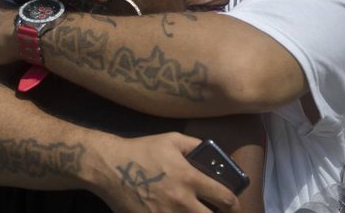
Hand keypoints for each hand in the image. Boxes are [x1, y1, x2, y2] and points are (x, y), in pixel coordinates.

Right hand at [93, 132, 242, 212]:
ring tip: (193, 211)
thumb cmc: (142, 150)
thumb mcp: (172, 139)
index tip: (232, 205)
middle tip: (215, 211)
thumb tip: (214, 155)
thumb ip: (196, 146)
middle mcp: (182, 201)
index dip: (234, 204)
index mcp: (190, 178)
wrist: (111, 167)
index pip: (225, 198)